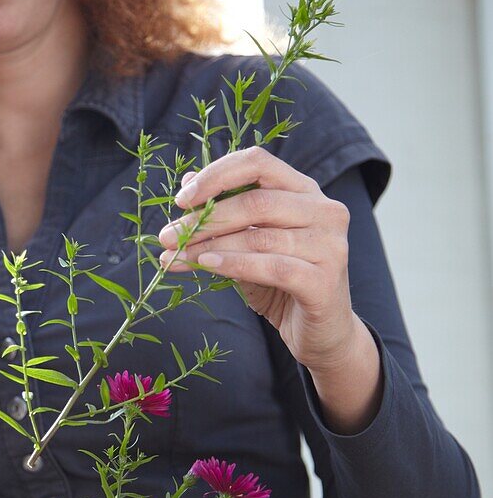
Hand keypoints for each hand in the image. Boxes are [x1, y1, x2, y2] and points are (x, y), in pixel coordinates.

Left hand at [158, 146, 358, 374]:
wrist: (322, 334)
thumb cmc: (283, 285)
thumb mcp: (250, 246)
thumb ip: (226, 214)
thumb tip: (186, 183)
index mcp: (306, 192)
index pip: (259, 163)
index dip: (217, 176)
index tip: (182, 200)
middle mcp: (325, 211)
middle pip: (256, 202)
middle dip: (205, 219)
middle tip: (168, 236)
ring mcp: (330, 245)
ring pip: (260, 237)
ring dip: (210, 245)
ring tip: (177, 256)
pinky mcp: (325, 281)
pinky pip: (272, 267)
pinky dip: (234, 264)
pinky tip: (207, 265)